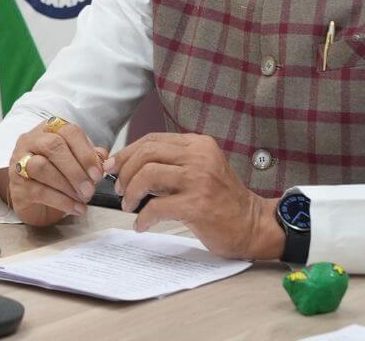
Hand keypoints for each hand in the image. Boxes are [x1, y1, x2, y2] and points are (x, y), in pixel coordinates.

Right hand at [3, 119, 105, 226]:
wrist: (37, 202)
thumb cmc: (59, 176)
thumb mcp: (78, 163)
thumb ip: (91, 158)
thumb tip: (106, 160)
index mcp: (49, 130)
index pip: (68, 131)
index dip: (85, 151)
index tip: (98, 173)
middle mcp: (30, 141)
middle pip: (53, 146)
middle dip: (76, 169)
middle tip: (91, 188)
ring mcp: (19, 163)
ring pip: (41, 167)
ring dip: (67, 184)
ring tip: (84, 198)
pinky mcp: (16, 187)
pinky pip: (39, 191)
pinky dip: (62, 201)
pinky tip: (76, 208)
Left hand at [104, 133, 283, 259]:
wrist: (251, 224)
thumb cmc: (223, 201)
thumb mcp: (201, 170)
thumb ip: (172, 164)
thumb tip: (131, 168)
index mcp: (198, 145)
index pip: (152, 140)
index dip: (127, 153)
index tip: (113, 167)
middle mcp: (199, 157)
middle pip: (146, 153)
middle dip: (125, 172)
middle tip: (121, 190)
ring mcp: (199, 180)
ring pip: (147, 175)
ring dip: (131, 193)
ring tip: (130, 206)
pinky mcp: (197, 205)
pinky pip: (156, 207)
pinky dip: (143, 218)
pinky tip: (142, 224)